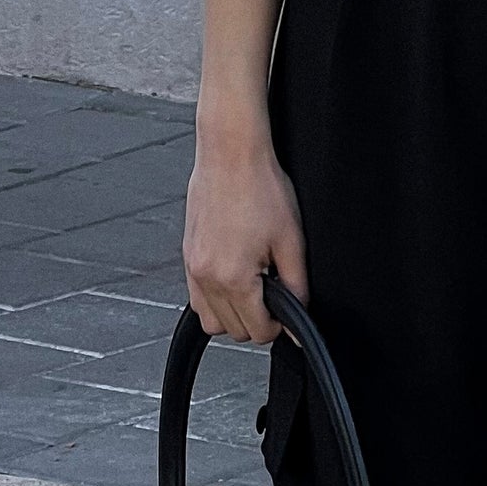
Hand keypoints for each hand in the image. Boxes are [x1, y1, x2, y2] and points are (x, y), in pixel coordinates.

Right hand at [183, 134, 308, 343]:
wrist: (231, 154)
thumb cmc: (260, 186)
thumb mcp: (291, 241)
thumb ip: (296, 286)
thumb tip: (299, 318)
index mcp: (234, 278)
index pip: (257, 331)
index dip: (279, 326)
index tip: (287, 311)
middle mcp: (206, 277)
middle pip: (232, 331)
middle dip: (257, 320)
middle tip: (274, 293)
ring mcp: (193, 267)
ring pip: (210, 320)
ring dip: (233, 314)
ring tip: (254, 287)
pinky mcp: (187, 255)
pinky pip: (197, 297)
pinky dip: (215, 298)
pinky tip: (235, 275)